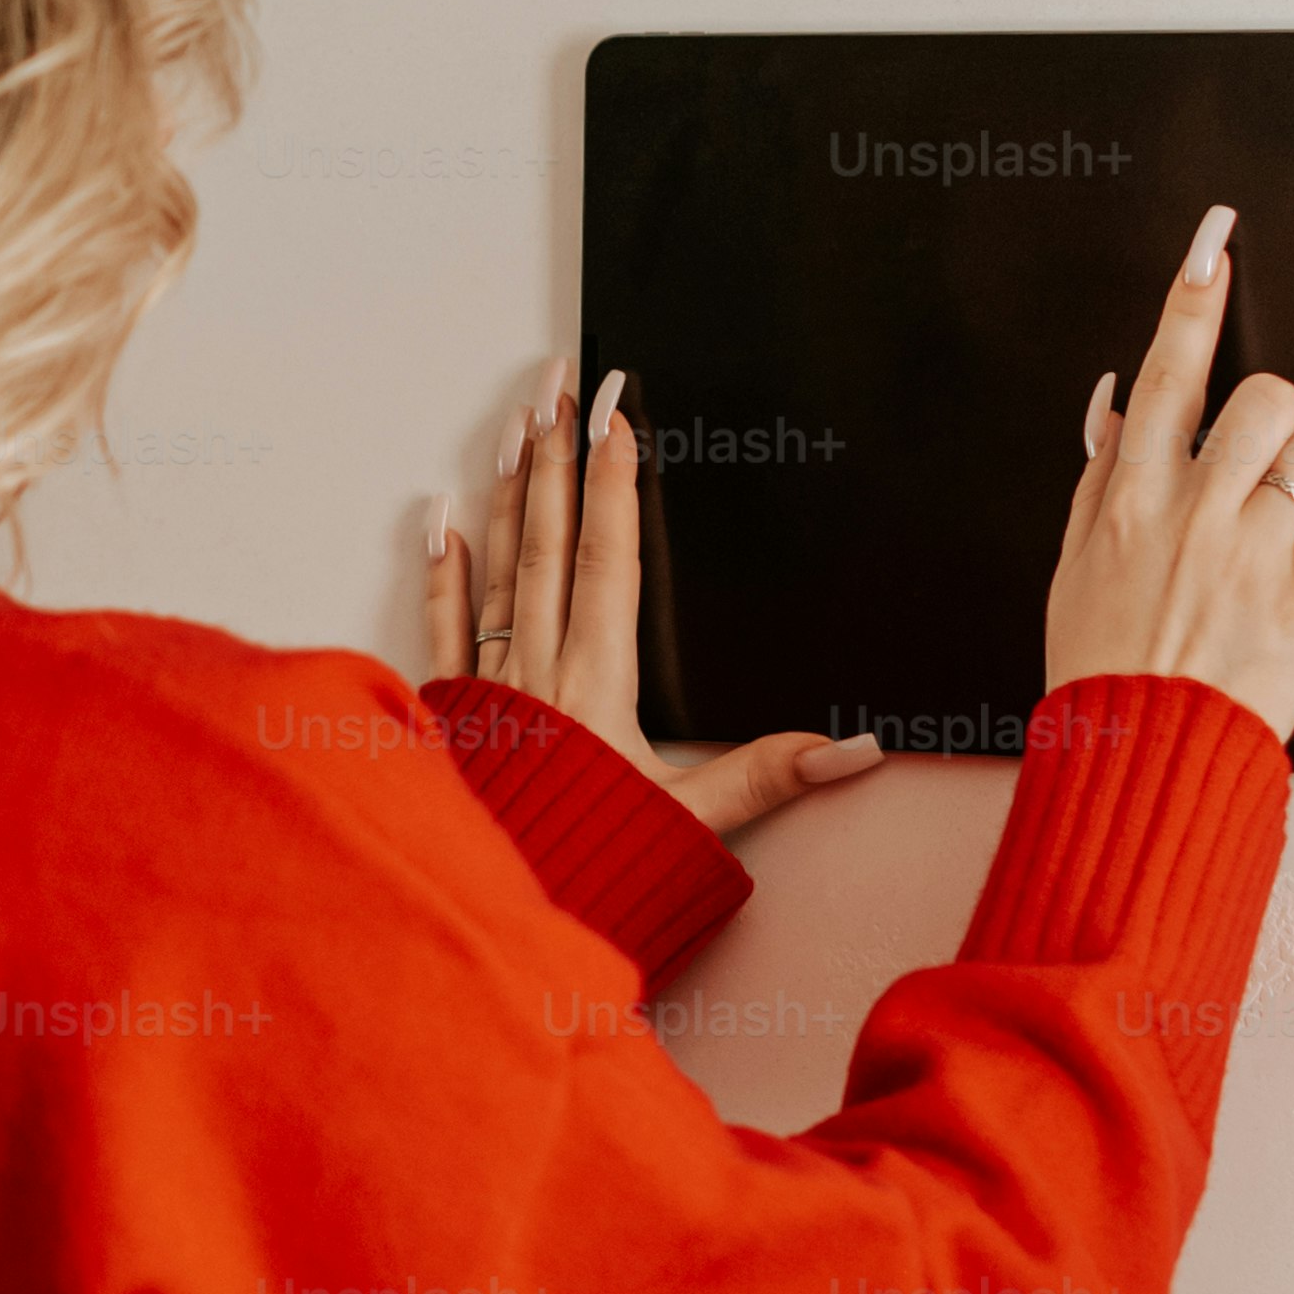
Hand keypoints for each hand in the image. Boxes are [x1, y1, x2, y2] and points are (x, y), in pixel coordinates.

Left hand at [423, 357, 890, 833]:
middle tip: (559, 382)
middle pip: (550, 543)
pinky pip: (443, 627)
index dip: (614, 483)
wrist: (493, 911)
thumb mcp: (689, 823)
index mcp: (598, 683)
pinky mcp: (453, 712)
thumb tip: (851, 748)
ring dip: (511, 495)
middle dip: (559, 457)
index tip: (617, 413)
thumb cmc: (589, 868)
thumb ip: (767, 778)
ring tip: (515, 426)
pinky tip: (442, 519)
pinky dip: (442, 571)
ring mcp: (490, 685)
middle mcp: (538, 668)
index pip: (609, 560)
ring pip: (499, 569)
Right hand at [1046, 203, 1293, 738]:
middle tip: (1273, 457)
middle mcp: (1193, 515)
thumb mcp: (1075, 565)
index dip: (1191, 302)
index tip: (1214, 249)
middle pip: (1265, 398)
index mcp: (1130, 499)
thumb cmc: (1105, 670)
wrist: (1138, 760)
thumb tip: (1118, 405)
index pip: (1165, 373)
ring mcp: (1254, 557)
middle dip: (1280, 414)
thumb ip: (1100, 479)